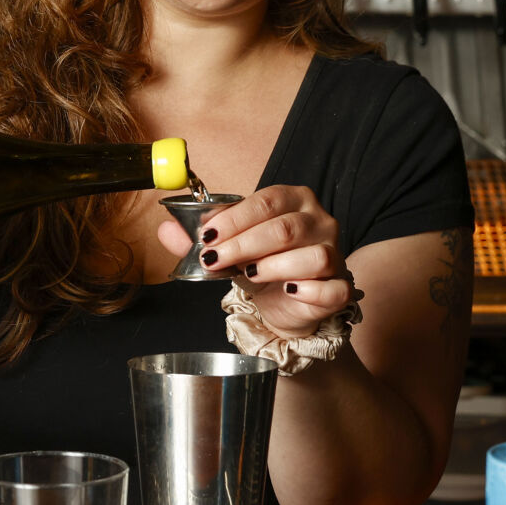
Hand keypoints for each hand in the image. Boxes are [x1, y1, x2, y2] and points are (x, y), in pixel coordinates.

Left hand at [157, 185, 351, 337]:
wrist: (285, 304)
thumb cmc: (260, 266)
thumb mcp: (228, 250)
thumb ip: (197, 240)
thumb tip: (165, 228)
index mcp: (294, 200)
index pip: (266, 201)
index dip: (233, 219)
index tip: (206, 238)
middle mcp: (320, 222)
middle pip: (285, 228)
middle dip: (243, 245)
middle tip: (214, 260)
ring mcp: (335, 254)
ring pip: (312, 256)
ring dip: (275, 267)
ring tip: (249, 274)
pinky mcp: (340, 288)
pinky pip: (332, 289)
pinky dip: (310, 291)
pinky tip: (289, 292)